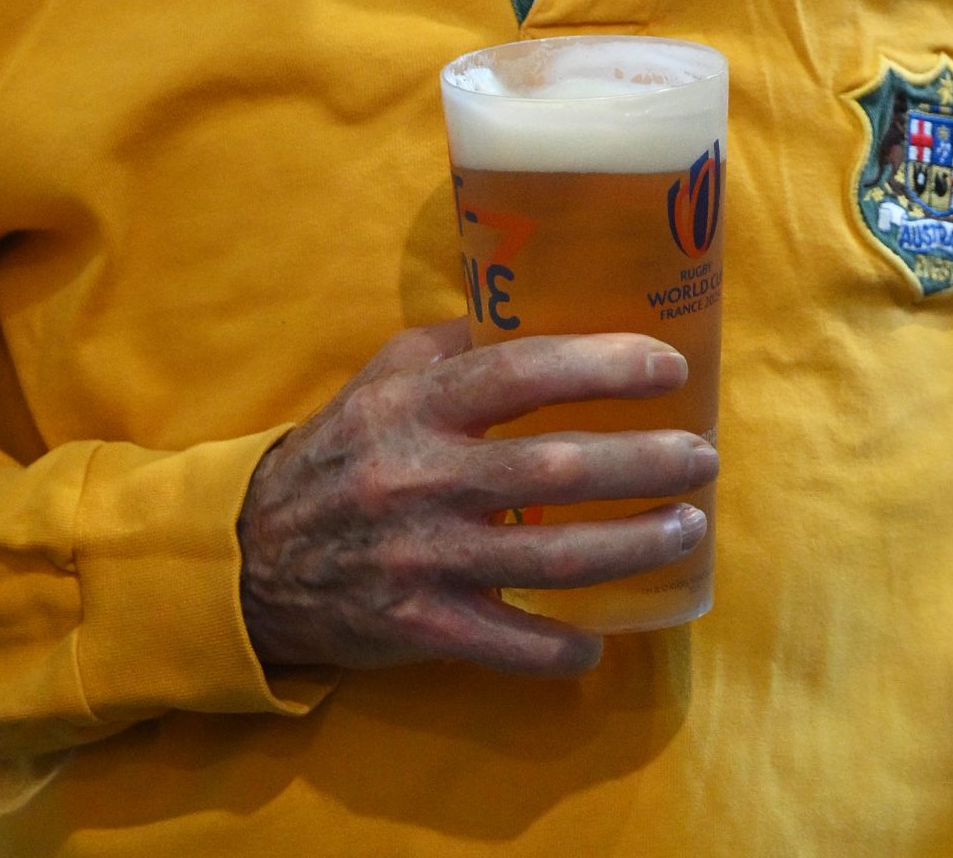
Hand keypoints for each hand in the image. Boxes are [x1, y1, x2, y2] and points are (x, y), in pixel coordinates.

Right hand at [236, 318, 714, 677]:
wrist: (250, 555)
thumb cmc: (339, 451)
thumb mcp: (382, 379)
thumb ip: (453, 346)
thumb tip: (532, 305)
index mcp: (416, 406)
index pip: (519, 373)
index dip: (598, 365)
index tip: (668, 365)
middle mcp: (422, 477)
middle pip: (553, 470)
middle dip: (642, 464)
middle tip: (702, 457)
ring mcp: (422, 558)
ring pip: (549, 559)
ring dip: (631, 546)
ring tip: (687, 528)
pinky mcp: (418, 627)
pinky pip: (507, 642)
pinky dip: (561, 647)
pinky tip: (603, 638)